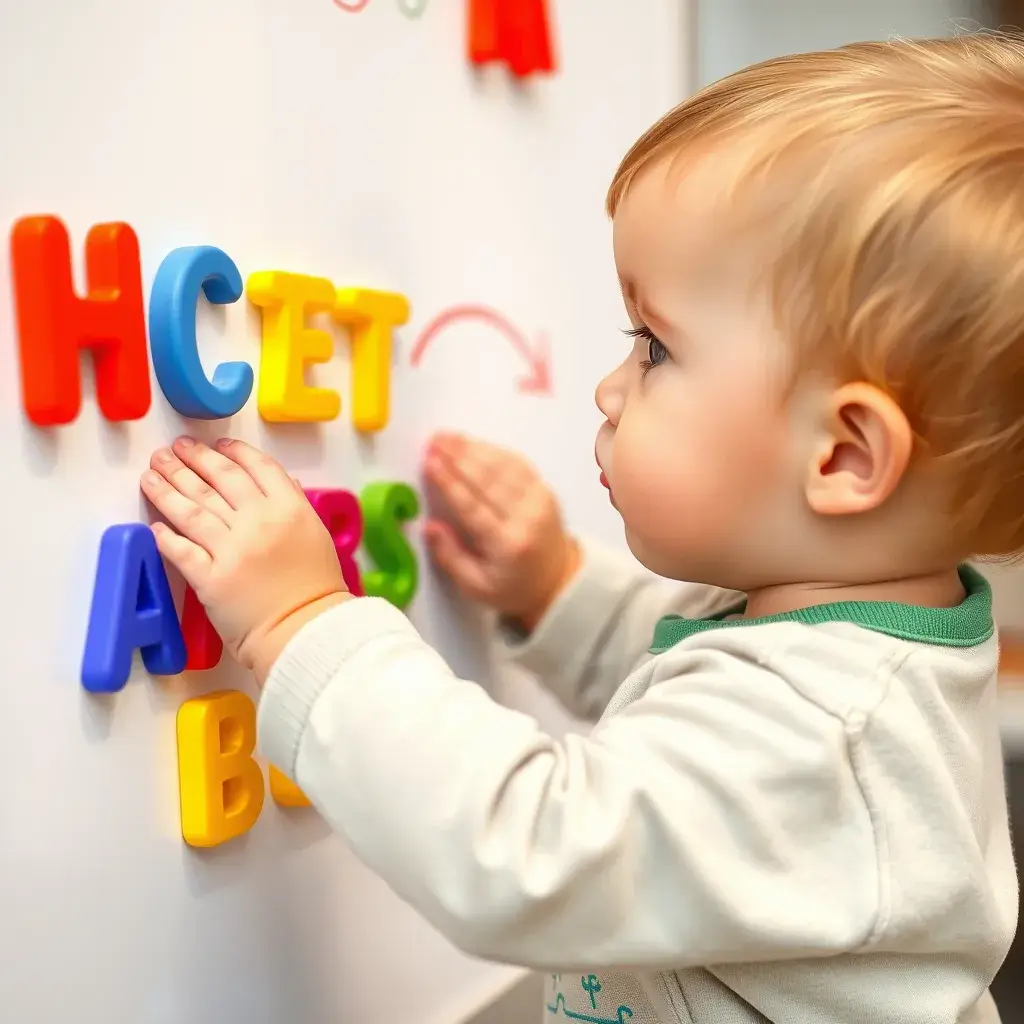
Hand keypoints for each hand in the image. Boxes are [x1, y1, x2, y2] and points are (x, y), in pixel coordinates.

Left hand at [140, 436, 349, 679]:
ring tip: (151, 473)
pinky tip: (154, 525)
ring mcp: (231, 549)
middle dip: (191, 461)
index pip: (257, 467)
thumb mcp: (315, 536)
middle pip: (218, 480)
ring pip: (192, 509)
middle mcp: (258, 521)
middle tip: (171, 450)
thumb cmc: (317, 587)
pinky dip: (166, 537)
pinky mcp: (209, 578)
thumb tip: (283, 481)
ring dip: (168, 488)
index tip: (215, 445)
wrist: (307, 630)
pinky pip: (181, 550)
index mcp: (290, 508)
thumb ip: (296, 504)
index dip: (233, 452)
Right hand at [422, 433, 579, 630]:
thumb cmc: (512, 587)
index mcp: (507, 544)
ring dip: (475, 448)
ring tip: (448, 436)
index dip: (450, 482)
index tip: (430, 461)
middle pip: (489, 480)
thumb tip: (429, 526)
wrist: (560, 582)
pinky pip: (519, 464)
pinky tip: (476, 443)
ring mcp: (539, 501)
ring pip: (504, 467)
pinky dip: (496, 451)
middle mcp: (526, 518)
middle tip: (434, 440)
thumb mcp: (476, 587)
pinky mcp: (545, 490)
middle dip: (459, 456)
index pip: (473, 507)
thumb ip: (450, 557)